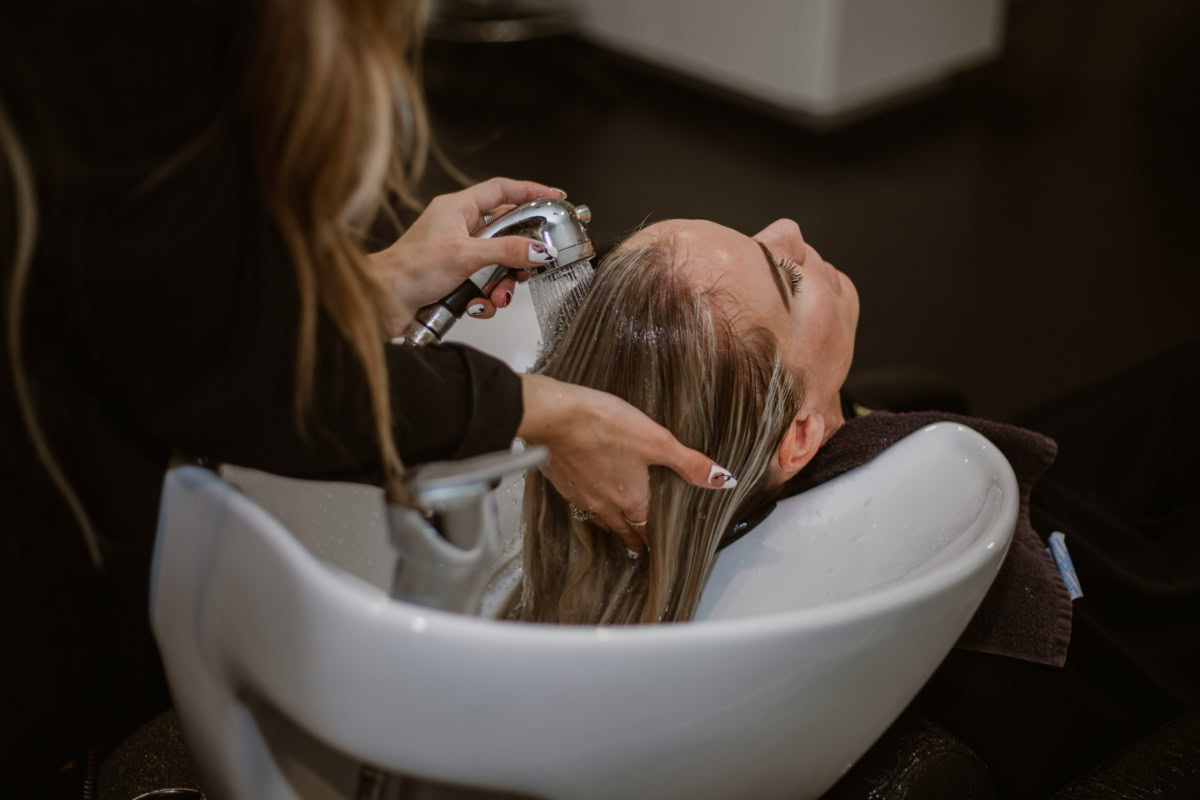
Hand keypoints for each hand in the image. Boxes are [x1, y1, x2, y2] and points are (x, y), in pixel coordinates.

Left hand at [370, 178, 565, 332]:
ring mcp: (458, 254)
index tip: (555, 198)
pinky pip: (485, 285)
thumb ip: (506, 252)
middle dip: (519, 255)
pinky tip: (477, 305)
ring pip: (498, 264)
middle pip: (506, 232)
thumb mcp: (465, 256)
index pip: (502, 190)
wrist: (382, 302)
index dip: (530, 191)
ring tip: (497, 295)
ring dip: (502, 284)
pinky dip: (486, 298)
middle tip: (531, 265)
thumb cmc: (407, 270)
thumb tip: (538, 249)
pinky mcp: (456, 278)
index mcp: (457, 208)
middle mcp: (458, 228)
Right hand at [517, 374, 737, 551]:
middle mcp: (604, 504)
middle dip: (631, 537)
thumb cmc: (604, 426)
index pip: (645, 528)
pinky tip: (585, 490)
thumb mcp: (656, 441)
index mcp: (631, 499)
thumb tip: (723, 480)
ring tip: (613, 526)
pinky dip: (586, 501)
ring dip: (608, 523)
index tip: (653, 549)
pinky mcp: (561, 481)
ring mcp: (579, 494)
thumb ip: (689, 463)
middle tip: (636, 547)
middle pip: (620, 528)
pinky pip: (577, 499)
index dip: (651, 539)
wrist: (554, 417)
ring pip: (598, 517)